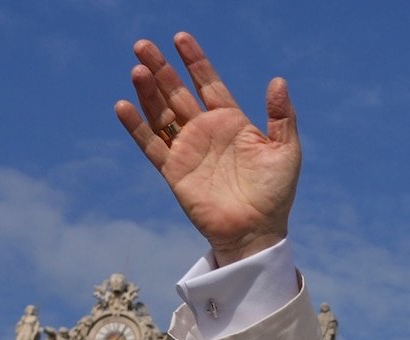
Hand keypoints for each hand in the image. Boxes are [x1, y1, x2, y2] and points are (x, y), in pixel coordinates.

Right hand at [115, 32, 300, 265]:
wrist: (256, 231)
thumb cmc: (275, 194)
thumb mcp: (285, 151)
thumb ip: (282, 116)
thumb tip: (278, 80)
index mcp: (231, 123)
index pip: (208, 84)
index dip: (195, 62)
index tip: (181, 38)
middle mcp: (205, 132)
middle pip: (177, 92)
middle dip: (161, 68)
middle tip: (143, 44)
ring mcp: (187, 150)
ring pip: (161, 113)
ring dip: (148, 91)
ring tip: (138, 68)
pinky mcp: (174, 170)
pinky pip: (151, 145)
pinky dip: (137, 127)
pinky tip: (124, 106)